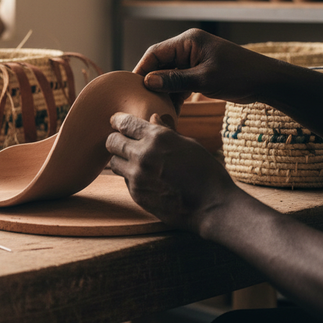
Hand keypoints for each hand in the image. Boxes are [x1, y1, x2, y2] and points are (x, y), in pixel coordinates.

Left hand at [106, 112, 238, 233]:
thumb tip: (153, 117)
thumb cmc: (205, 172)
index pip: (124, 122)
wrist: (212, 206)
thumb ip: (166, 130)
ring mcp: (137, 175)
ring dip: (121, 160)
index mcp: (157, 136)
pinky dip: (131, 177)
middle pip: (111, 141)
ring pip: (114, 162)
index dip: (118, 120)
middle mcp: (143, 154)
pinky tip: (148, 180)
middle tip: (123, 142)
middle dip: (116, 140)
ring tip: (137, 162)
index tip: (116, 121)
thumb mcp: (189, 144)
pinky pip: (125, 180)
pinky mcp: (135, 193)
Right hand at [133, 28, 276, 104]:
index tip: (132, 87)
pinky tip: (171, 108)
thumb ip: (174, 80)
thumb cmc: (239, 75)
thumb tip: (147, 81)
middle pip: (160, 64)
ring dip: (164, 90)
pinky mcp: (199, 71)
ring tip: (157, 107)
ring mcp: (194, 59)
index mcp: (188, 41)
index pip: (155, 53)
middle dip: (152, 82)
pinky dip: (175, 94)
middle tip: (142, 100)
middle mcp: (188, 47)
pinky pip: (180, 81)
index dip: (142, 70)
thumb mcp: (204, 80)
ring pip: (169, 75)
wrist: (267, 82)